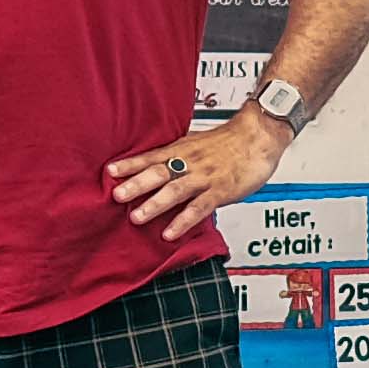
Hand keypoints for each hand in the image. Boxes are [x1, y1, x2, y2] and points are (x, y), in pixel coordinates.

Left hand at [103, 104, 293, 236]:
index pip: (151, 157)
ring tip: (136, 218)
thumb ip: (178, 157)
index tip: (109, 172)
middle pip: (158, 173)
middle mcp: (189, 162)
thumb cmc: (229, 141)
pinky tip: (170, 232)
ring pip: (175, 190)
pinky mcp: (220, 190)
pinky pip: (199, 207)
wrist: (259, 135)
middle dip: (136, 184)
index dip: (130, 164)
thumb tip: (157, 168)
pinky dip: (183, 220)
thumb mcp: (197, 144)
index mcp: (182, 150)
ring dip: (155, 204)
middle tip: (116, 196)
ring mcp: (204, 177)